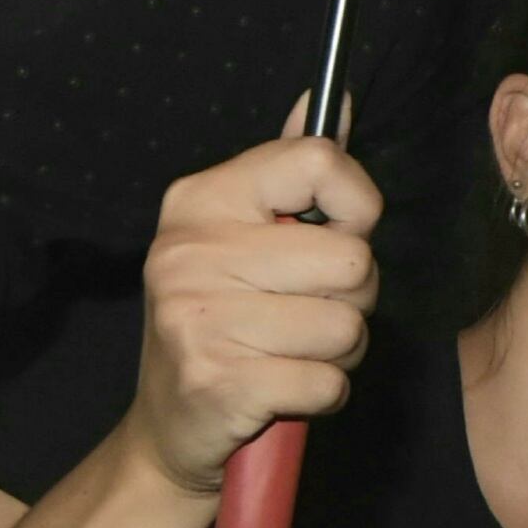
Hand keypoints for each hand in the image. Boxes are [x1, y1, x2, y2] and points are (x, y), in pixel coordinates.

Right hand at [135, 117, 381, 497]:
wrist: (170, 429)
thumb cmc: (226, 321)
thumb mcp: (246, 236)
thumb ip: (295, 170)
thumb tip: (331, 98)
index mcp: (201, 200)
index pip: (320, 162)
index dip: (357, 208)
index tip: (334, 235)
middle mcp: (190, 251)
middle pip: (352, 260)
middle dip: (353, 299)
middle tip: (304, 314)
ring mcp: (197, 317)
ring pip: (348, 326)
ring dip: (339, 352)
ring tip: (290, 353)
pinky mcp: (217, 382)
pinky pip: (329, 381)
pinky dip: (323, 394)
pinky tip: (281, 389)